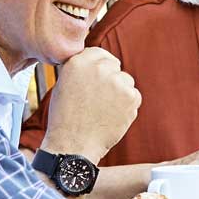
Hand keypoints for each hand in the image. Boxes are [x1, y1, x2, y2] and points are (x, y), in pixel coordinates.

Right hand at [40, 47, 139, 161]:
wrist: (73, 144)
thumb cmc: (66, 117)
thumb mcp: (64, 84)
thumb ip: (82, 69)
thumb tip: (99, 62)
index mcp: (78, 62)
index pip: (99, 54)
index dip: (99, 67)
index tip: (96, 79)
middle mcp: (99, 68)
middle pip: (114, 66)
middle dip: (110, 79)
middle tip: (99, 99)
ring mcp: (117, 82)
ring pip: (126, 81)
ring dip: (119, 92)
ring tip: (103, 109)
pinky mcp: (131, 96)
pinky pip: (134, 96)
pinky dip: (127, 106)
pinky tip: (112, 116)